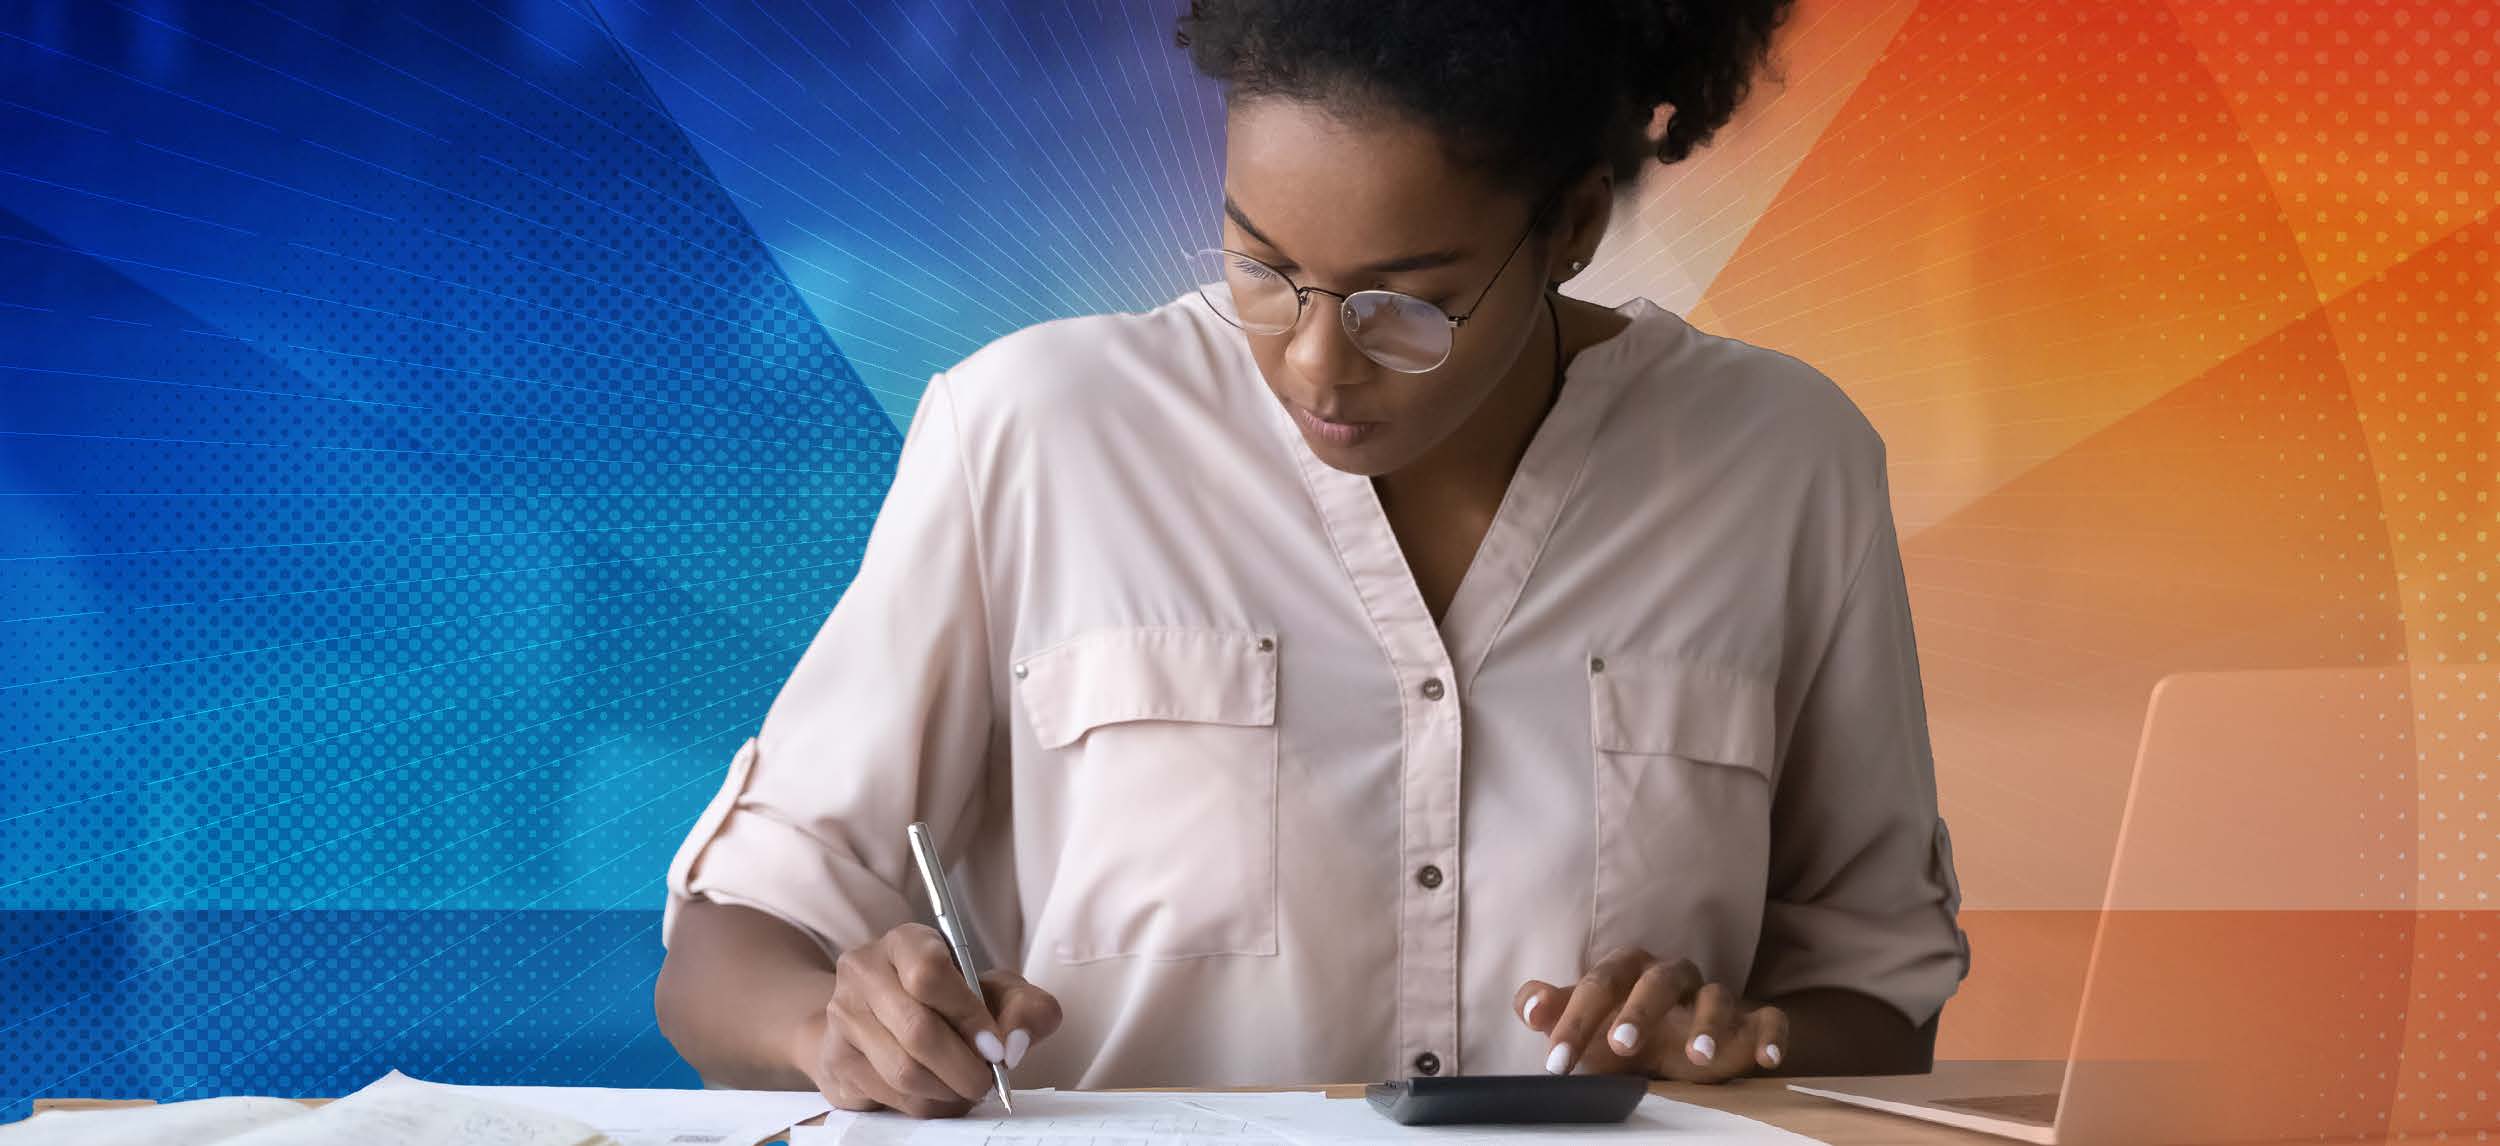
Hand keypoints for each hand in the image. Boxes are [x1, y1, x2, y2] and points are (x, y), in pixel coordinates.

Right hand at [794, 922, 1062, 1117]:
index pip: (929, 972)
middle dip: (964, 1067)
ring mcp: (843, 1017)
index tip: (995, 1047)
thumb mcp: (995, 991)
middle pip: (917, 1030)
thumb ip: (1024, 1008)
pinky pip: (888, 1096)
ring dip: (946, 1091)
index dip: (969, 1016)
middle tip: (986, 1081)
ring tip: (965, 1089)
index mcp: (905, 941)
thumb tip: (1013, 1046)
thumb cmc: (947, 1001)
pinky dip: (925, 1103)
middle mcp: (863, 971)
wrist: (877, 1020)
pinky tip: (939, 1093)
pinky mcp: (835, 1060)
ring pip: (902, 1071)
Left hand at [1515, 947, 1786, 1083]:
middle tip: (1620, 1045)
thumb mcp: (1588, 1024)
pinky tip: (1766, 1059)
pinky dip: (1769, 1035)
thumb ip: (1555, 1011)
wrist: (1687, 1040)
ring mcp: (1715, 995)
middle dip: (1638, 1011)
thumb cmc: (1627, 1027)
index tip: (1556, 1063)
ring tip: (1697, 1059)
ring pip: (1715, 996)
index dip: (1573, 1022)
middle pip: (1657, 981)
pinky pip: (1769, 1019)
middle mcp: (1672, 975)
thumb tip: (1527, 1006)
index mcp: (1628, 969)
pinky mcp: (1752, 1019)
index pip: (1597, 986)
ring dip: (1708, 1024)